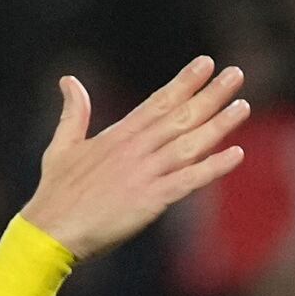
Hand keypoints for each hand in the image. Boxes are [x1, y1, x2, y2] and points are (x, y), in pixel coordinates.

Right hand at [18, 57, 250, 260]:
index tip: (206, 64)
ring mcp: (145, 174)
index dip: (184, 82)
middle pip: (180, 116)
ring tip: (242, 106)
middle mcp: (135, 149)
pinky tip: (236, 155)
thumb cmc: (56, 193)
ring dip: (218, 125)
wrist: (52, 231)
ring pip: (189, 144)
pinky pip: (188, 181)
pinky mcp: (150, 200)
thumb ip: (73, 113)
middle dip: (210, 94)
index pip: (158, 102)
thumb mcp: (62, 146)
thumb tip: (69, 81)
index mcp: (118, 135)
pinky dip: (213, 168)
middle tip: (236, 74)